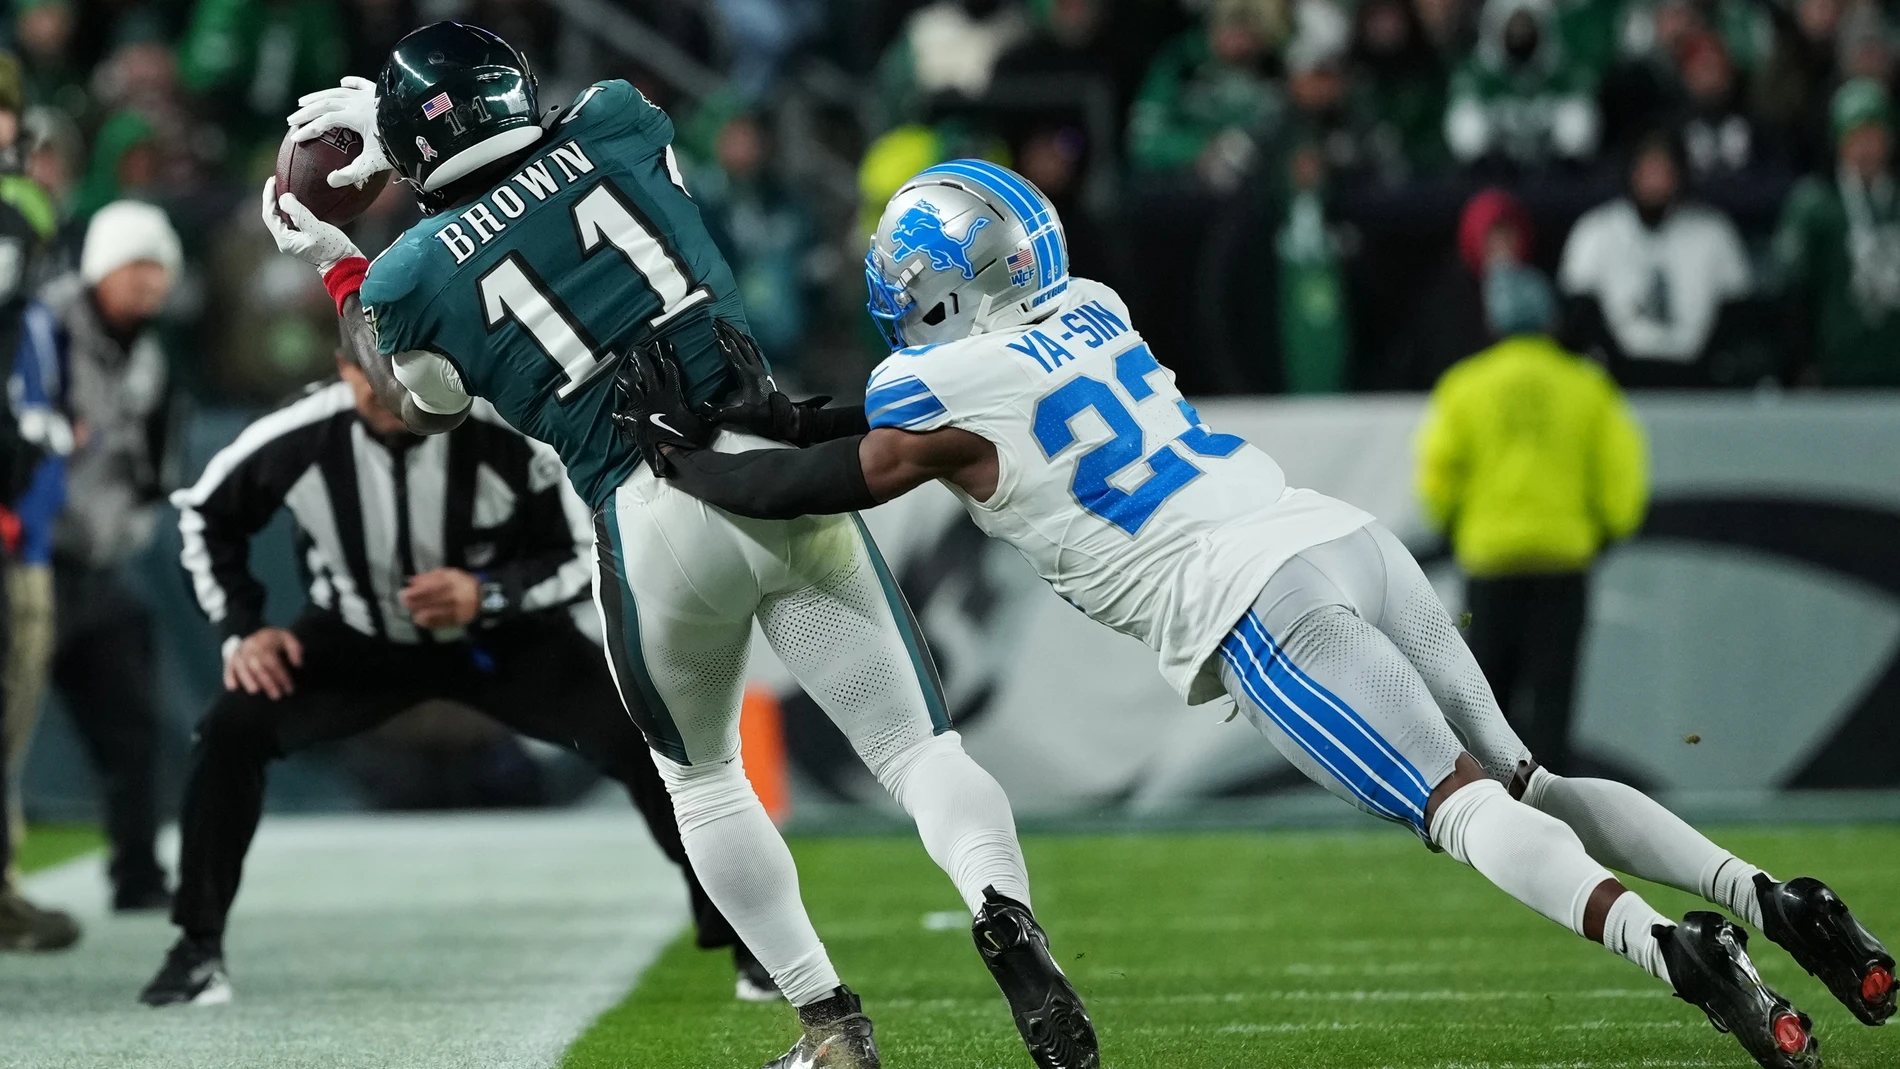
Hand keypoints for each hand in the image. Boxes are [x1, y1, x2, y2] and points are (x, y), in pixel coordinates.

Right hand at [225, 627, 303, 699]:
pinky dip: (229, 677)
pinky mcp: (230, 658)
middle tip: (277, 696)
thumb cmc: (274, 640)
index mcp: (266, 642)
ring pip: (241, 667)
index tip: (289, 688)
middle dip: (267, 682)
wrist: (253, 631)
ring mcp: (239, 652)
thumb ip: (296, 649)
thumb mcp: (288, 638)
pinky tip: (233, 688)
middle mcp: (251, 647)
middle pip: (258, 666)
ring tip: (257, 692)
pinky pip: (228, 667)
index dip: (281, 676)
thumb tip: (298, 665)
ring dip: (248, 681)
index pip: (273, 661)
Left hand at [261, 177, 361, 271]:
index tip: (272, 180)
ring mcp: (292, 240)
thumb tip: (284, 197)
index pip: (269, 214)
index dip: (268, 196)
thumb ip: (298, 212)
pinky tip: (294, 201)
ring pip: (279, 218)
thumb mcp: (316, 228)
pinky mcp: (300, 238)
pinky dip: (288, 209)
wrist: (345, 262)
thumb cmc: (333, 248)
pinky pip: (288, 220)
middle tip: (276, 181)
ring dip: (279, 203)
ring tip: (282, 187)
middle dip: (272, 198)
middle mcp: (285, 241)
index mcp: (285, 240)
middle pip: (272, 216)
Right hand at [286, 75, 392, 188]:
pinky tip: (342, 82)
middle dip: (306, 112)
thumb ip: (352, 173)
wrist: (422, 123)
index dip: (308, 130)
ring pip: (338, 92)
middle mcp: (358, 101)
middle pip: (325, 103)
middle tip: (291, 120)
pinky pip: (362, 84)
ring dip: (319, 97)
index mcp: (354, 115)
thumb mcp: (375, 162)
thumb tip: (330, 182)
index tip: (295, 139)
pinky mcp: (381, 92)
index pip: (324, 121)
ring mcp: (369, 94)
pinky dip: (351, 83)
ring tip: (304, 102)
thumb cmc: (398, 144)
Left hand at [400, 568, 479, 627]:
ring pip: (438, 612)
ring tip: (412, 612)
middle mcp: (456, 594)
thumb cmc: (460, 583)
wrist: (482, 598)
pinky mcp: (458, 619)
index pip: (434, 585)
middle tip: (403, 601)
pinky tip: (420, 621)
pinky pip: (443, 622)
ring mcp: (458, 608)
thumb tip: (412, 581)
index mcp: (453, 581)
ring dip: (423, 613)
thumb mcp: (448, 574)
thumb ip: (430, 577)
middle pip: (435, 598)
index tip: (406, 591)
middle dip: (417, 601)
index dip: (419, 589)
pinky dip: (430, 622)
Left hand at [613, 338, 715, 474]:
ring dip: (625, 379)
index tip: (661, 344)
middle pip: (646, 372)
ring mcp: (641, 408)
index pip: (669, 370)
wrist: (674, 453)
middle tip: (636, 350)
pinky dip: (618, 416)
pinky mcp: (632, 422)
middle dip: (642, 359)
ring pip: (630, 388)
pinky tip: (615, 414)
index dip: (665, 356)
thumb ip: (704, 414)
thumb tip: (711, 409)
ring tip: (621, 374)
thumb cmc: (690, 438)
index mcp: (672, 394)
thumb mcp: (703, 424)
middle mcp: (654, 397)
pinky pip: (621, 417)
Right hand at [696, 322, 825, 442]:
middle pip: (741, 345)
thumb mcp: (742, 415)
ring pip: (749, 345)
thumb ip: (723, 413)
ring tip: (728, 324)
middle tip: (718, 321)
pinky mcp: (763, 370)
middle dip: (729, 332)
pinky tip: (743, 337)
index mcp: (748, 375)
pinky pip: (754, 350)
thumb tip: (704, 411)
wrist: (781, 416)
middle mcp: (755, 368)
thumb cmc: (761, 415)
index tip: (715, 331)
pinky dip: (747, 341)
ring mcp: (760, 367)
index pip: (734, 355)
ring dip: (738, 334)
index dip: (724, 342)